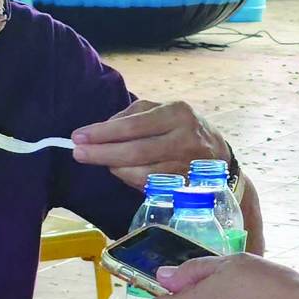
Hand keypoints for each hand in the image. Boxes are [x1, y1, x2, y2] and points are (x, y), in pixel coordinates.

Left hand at [71, 100, 227, 189]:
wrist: (220, 156)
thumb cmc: (182, 128)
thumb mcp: (162, 110)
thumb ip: (131, 114)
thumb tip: (101, 129)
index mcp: (177, 113)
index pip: (132, 126)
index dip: (102, 133)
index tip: (78, 136)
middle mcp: (185, 139)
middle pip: (135, 152)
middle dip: (101, 153)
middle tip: (78, 153)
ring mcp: (187, 166)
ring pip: (140, 173)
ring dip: (113, 168)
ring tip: (98, 160)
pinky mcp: (186, 187)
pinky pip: (149, 187)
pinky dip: (128, 179)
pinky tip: (118, 170)